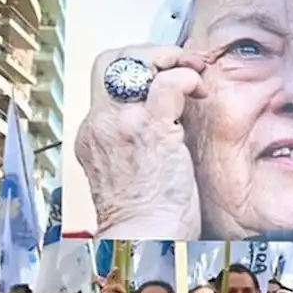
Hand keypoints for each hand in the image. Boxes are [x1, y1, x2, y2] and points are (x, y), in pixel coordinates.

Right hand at [75, 45, 206, 240]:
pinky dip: (186, 77)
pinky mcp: (151, 130)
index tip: (162, 75)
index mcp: (93, 136)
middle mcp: (101, 125)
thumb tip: (164, 125)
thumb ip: (135, 145)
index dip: (136, 69)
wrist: (143, 240)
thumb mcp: (130, 174)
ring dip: (170, 59)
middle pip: (111, 61)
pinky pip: (168, 82)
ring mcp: (122, 125)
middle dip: (147, 52)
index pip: (106, 82)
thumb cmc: (145, 220)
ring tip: (193, 74)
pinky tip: (198, 89)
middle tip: (178, 62)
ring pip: (136, 62)